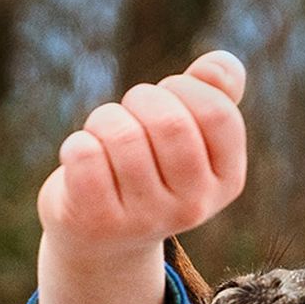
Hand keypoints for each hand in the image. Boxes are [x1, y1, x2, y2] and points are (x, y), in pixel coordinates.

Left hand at [31, 50, 248, 303]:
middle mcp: (193, 207)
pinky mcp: (99, 223)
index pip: (218, 114)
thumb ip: (213, 94)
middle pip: (170, 123)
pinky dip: (77, 144)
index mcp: (227, 180)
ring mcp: (146, 220)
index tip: (168, 95)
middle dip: (141, 99)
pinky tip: (81, 158)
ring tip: (103, 134)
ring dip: (104, 119)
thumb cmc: (149, 170)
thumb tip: (224, 64)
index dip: (186, 88)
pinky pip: (85, 156)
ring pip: (122, 135)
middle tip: (129, 111)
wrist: (102, 239)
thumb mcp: (189, 136)